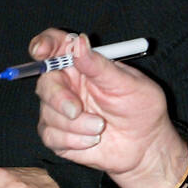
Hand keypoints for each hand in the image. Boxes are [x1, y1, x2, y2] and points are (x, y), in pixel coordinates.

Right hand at [32, 30, 187, 187]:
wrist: (145, 145)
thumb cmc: (140, 108)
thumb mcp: (127, 83)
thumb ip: (99, 65)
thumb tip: (79, 42)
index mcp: (82, 64)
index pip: (55, 46)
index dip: (43, 44)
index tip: (41, 51)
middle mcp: (66, 85)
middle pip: (45, 83)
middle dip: (58, 98)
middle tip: (77, 110)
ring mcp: (59, 111)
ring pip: (48, 113)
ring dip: (77, 125)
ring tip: (101, 127)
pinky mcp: (57, 136)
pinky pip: (51, 136)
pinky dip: (74, 140)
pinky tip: (93, 140)